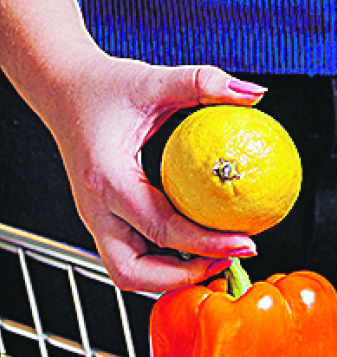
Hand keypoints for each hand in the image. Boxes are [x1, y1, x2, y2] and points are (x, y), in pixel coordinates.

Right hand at [31, 54, 264, 291]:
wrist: (62, 88)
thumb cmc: (101, 87)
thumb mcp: (155, 79)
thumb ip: (204, 82)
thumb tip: (254, 92)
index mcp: (107, 179)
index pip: (161, 229)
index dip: (207, 244)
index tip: (246, 244)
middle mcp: (95, 206)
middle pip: (133, 271)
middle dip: (182, 277)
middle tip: (229, 261)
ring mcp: (96, 216)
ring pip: (129, 270)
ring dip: (172, 275)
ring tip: (218, 257)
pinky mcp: (103, 217)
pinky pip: (133, 252)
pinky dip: (165, 258)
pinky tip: (201, 241)